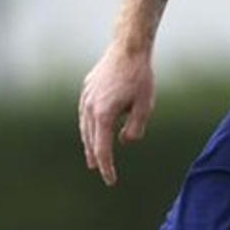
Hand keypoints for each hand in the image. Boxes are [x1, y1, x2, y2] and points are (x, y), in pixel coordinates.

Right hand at [79, 43, 154, 185]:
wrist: (128, 48)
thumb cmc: (140, 76)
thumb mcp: (145, 106)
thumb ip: (135, 129)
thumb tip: (124, 142)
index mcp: (103, 115)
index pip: (102, 149)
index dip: (107, 167)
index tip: (110, 180)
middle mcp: (90, 107)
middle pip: (90, 140)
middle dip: (96, 157)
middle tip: (100, 170)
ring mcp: (86, 97)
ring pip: (84, 126)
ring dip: (89, 142)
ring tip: (92, 154)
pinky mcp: (87, 88)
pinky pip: (85, 113)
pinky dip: (88, 126)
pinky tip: (93, 128)